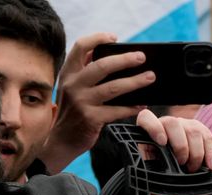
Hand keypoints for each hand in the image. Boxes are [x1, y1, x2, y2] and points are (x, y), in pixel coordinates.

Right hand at [41, 32, 154, 173]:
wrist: (61, 141)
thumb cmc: (72, 111)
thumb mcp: (72, 88)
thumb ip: (85, 70)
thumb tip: (110, 54)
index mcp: (69, 73)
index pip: (80, 47)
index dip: (97, 38)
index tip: (114, 38)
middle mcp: (73, 85)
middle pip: (102, 65)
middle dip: (125, 59)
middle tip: (141, 57)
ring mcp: (81, 102)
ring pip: (113, 88)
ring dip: (135, 81)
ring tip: (150, 77)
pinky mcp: (90, 118)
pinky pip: (116, 110)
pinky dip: (131, 107)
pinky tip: (141, 104)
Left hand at [136, 109, 211, 172]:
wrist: (173, 167)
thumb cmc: (158, 167)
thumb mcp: (149, 166)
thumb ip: (149, 162)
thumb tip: (151, 165)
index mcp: (148, 130)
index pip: (147, 118)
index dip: (154, 128)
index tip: (162, 142)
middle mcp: (167, 123)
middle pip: (174, 124)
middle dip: (180, 147)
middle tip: (182, 164)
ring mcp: (185, 124)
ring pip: (193, 131)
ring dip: (196, 154)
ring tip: (192, 169)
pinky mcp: (200, 130)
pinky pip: (208, 138)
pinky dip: (211, 154)